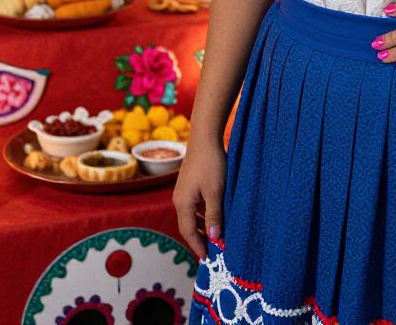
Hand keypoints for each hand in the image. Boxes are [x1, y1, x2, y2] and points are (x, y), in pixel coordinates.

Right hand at [173, 135, 225, 260]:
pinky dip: (202, 214)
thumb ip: (214, 215)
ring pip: (191, 215)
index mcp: (183, 203)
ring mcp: (182, 190)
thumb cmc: (211, 164)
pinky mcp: (188, 183)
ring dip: (201, 226)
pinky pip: (193, 205)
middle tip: (213, 251)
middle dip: (199, 239)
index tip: (208, 259)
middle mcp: (179, 199)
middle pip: (187, 225)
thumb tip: (214, 238)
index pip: (188, 232)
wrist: (204, 137)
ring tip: (215, 236)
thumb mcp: (216, 192)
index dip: (198, 246)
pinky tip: (213, 215)